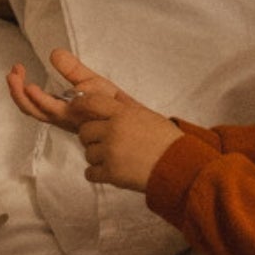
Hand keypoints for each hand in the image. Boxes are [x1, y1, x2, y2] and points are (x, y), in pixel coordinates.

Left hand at [7, 49, 181, 192]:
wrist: (181, 165)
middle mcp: (115, 129)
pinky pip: (91, 173)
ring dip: (99, 157)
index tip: (74, 106)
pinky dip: (101, 173)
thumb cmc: (161, 137)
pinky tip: (119, 169)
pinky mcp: (112, 174)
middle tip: (115, 141)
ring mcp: (112, 152)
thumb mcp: (140, 112)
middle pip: (84, 131)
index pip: (89, 102)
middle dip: (93, 137)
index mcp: (123, 112)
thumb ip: (111, 102)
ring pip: (88, 152)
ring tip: (123, 156)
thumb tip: (73, 81)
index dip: (78, 105)